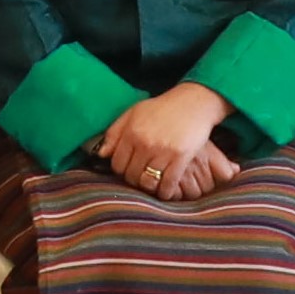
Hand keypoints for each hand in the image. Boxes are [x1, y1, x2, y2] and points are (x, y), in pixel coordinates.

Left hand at [96, 83, 239, 202]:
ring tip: (153, 184)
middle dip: (134, 180)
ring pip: (148, 182)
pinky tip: (166, 190)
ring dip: (149, 187)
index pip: (117, 164)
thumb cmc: (161, 108)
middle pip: (131, 176)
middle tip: (141, 178)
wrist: (193, 102)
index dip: (121, 171)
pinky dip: (166, 191)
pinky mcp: (180, 157)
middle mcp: (144, 143)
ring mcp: (162, 151)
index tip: (128, 170)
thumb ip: (115, 132)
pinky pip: (168, 183)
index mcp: (131, 132)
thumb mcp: (133, 113)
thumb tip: (101, 154)